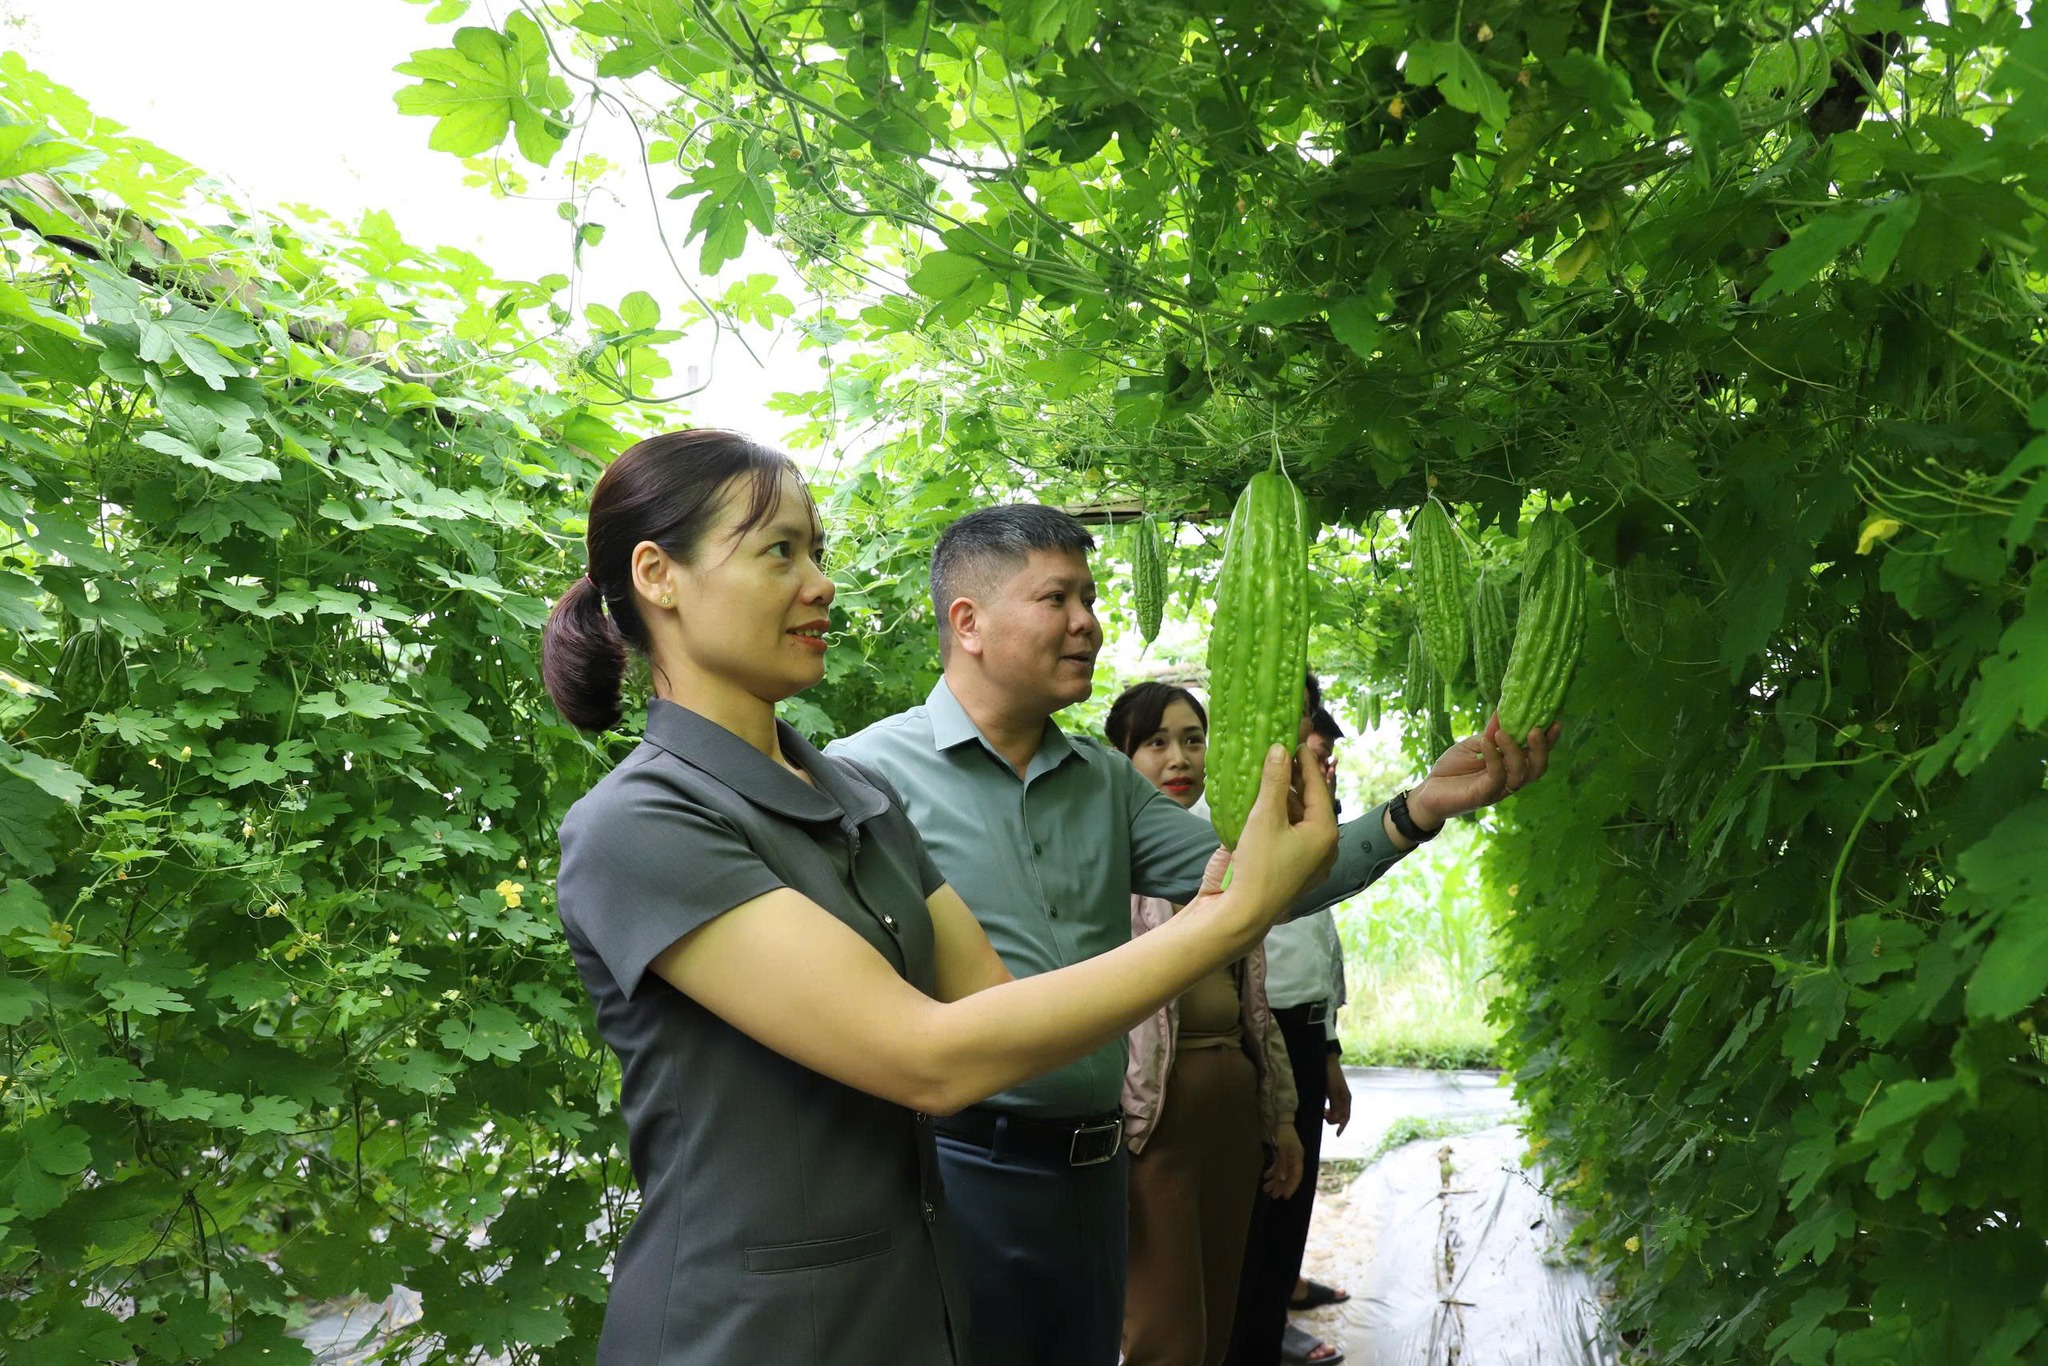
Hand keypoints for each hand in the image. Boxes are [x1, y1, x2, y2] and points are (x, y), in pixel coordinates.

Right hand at [1198, 745, 1337, 937]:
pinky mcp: (1286, 865)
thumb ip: (1274, 781)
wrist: (1240, 915)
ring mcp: (1304, 858)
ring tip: (1264, 770)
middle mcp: (1320, 845)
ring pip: (1295, 817)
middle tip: (1277, 751)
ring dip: (1280, 795)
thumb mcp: (1265, 817)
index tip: (1294, 739)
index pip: (1317, 787)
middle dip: (1292, 777)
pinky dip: (1273, 815)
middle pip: (1308, 801)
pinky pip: (1284, 833)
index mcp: (1325, 832)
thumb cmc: (1258, 866)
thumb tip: (1280, 749)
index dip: (1305, 761)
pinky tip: (1256, 800)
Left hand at [1263, 1124, 1304, 1198]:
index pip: (1296, 1176)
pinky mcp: (1282, 1154)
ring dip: (1275, 1180)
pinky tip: (1266, 1176)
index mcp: (1298, 1158)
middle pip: (1289, 1176)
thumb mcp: (1282, 1149)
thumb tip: (1283, 1179)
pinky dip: (1273, 1171)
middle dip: (1281, 1186)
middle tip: (1273, 1195)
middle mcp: (1295, 1159)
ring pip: (1282, 1172)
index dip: (1291, 1187)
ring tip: (1266, 1188)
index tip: (1285, 1196)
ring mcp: (1289, 1157)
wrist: (1280, 1120)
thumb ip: (1283, 1164)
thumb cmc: (1283, 1134)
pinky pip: (1278, 1165)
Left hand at [1324, 1053, 1351, 1134]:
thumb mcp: (1333, 1091)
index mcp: (1346, 1099)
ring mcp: (1337, 1097)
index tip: (1337, 1135)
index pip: (1346, 1117)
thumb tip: (1337, 1119)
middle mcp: (1343, 1100)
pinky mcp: (1331, 1094)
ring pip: (1334, 1112)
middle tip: (1323, 1114)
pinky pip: (1330, 1107)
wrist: (1326, 1061)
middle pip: (1339, 1117)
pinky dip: (1326, 1110)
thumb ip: (1336, 1105)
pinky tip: (1321, 1108)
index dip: (1342, 1127)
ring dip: (1328, 1115)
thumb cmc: (1330, 1075)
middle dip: (1332, 1119)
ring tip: (1322, 1111)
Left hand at [1408, 716, 1561, 828]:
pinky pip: (1496, 777)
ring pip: (1520, 775)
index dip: (1548, 741)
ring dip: (1515, 751)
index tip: (1555, 721)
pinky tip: (1486, 743)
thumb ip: (1490, 732)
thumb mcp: (1473, 744)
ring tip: (1503, 733)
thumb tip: (1503, 711)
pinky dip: (1494, 758)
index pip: (1535, 754)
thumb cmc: (1452, 768)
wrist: (1428, 792)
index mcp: (1510, 766)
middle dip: (1541, 749)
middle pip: (1537, 768)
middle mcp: (1509, 779)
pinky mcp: (1483, 795)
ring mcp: (1498, 790)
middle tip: (1536, 730)